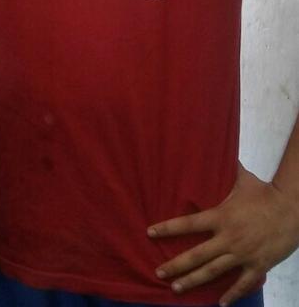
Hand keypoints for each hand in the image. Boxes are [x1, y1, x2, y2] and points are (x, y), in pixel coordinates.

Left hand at [148, 165, 298, 304]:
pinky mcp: (257, 265)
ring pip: (213, 271)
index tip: (150, 233)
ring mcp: (242, 254)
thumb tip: (215, 145)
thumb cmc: (264, 192)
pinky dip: (231, 295)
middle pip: (197, 254)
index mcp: (221, 216)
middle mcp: (228, 237)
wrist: (291, 209)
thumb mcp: (242, 178)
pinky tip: (220, 303)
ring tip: (176, 288)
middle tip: (158, 272)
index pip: (189, 223)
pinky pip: (242, 284)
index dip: (168, 228)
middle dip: (176, 264)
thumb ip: (226, 167)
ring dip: (194, 281)